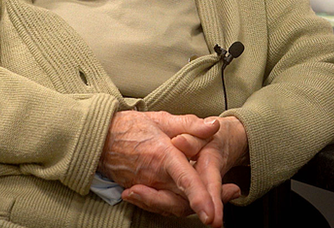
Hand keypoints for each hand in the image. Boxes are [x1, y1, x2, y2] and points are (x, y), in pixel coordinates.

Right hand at [121, 116, 248, 227]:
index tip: (212, 213)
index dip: (199, 198)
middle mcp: (154, 176)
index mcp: (162, 155)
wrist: (100, 138)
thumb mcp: (162, 119)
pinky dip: (178, 204)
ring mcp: (146, 187)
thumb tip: (214, 126)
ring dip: (194, 205)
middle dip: (208, 203)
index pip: (184, 180)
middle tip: (233, 193)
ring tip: (217, 197)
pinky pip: (162, 204)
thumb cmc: (131, 126)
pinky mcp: (141, 192)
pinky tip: (193, 199)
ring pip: (174, 206)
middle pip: (183, 200)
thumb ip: (190, 124)